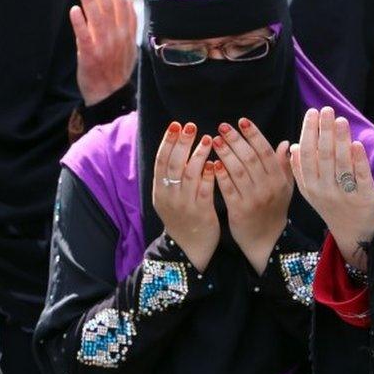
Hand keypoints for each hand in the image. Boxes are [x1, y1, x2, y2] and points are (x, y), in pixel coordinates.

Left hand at [70, 0, 137, 106]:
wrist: (110, 94)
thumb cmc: (117, 67)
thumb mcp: (129, 44)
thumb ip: (129, 21)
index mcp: (127, 33)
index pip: (122, 4)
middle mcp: (117, 37)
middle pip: (110, 7)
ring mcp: (104, 47)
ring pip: (98, 19)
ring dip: (90, 0)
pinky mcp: (90, 56)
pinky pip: (84, 36)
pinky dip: (80, 22)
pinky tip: (75, 9)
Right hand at [153, 121, 218, 271]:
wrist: (188, 249)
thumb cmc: (182, 216)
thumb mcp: (169, 196)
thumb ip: (171, 175)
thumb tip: (176, 144)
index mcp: (159, 190)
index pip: (161, 161)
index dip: (167, 141)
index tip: (176, 125)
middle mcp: (169, 196)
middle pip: (173, 164)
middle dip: (181, 143)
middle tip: (190, 126)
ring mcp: (184, 205)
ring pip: (189, 175)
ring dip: (197, 155)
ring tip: (207, 139)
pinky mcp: (201, 213)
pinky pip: (204, 191)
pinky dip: (208, 175)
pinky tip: (214, 163)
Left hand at [212, 118, 292, 274]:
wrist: (267, 241)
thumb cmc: (274, 210)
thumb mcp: (285, 188)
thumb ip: (284, 166)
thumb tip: (287, 143)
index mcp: (279, 180)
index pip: (266, 152)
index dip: (254, 135)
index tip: (242, 121)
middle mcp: (268, 188)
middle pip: (251, 158)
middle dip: (236, 140)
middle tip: (223, 126)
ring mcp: (254, 200)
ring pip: (238, 171)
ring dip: (226, 153)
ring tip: (215, 140)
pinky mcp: (239, 211)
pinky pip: (228, 189)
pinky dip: (220, 175)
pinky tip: (212, 163)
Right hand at [290, 107, 373, 270]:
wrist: (355, 234)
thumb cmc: (332, 205)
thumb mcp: (311, 191)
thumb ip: (301, 170)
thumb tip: (293, 146)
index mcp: (309, 186)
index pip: (306, 155)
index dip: (308, 133)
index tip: (312, 112)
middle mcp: (324, 191)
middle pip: (322, 156)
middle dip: (324, 131)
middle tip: (327, 110)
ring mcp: (344, 195)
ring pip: (341, 164)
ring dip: (341, 140)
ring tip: (341, 120)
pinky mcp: (365, 198)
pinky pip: (360, 177)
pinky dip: (358, 160)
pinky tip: (357, 144)